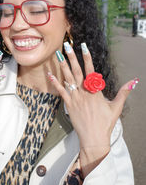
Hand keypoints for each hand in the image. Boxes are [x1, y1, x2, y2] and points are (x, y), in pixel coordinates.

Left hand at [48, 42, 137, 175]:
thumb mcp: (116, 107)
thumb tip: (134, 81)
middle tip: (67, 45)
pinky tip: (50, 74)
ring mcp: (75, 98)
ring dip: (63, 66)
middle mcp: (84, 92)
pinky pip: (61, 91)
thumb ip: (124, 93)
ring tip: (58, 55)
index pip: (91, 70)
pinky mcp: (69, 105)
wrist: (94, 138)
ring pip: (68, 79)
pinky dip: (55, 83)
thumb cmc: (105, 123)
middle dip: (72, 57)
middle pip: (77, 71)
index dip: (87, 58)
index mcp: (95, 91)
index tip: (84, 47)